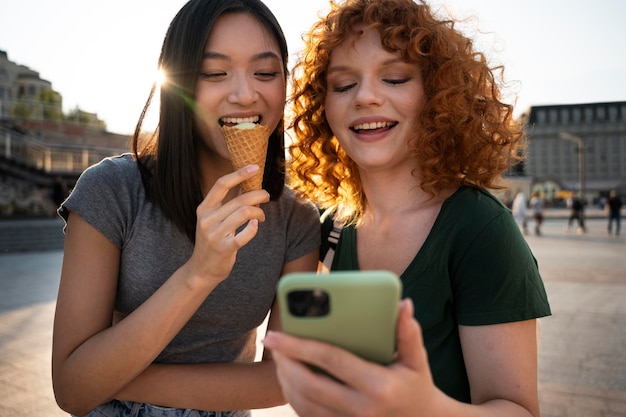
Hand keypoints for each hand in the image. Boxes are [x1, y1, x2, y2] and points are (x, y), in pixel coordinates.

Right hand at [188, 164, 269, 284]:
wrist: (202, 269)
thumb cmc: (212, 240)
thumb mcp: (212, 219)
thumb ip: (226, 204)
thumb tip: (245, 184)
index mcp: (204, 208)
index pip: (221, 184)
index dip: (239, 174)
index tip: (255, 167)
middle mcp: (207, 219)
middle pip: (238, 199)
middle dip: (258, 195)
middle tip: (266, 196)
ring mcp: (215, 234)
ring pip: (244, 213)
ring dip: (259, 212)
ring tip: (262, 216)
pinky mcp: (224, 248)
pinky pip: (245, 234)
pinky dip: (254, 228)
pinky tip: (256, 225)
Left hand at [263, 299, 445, 416]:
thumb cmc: (415, 384)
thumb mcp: (417, 360)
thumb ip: (409, 333)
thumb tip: (403, 304)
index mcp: (379, 386)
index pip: (332, 361)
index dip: (301, 345)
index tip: (277, 334)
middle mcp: (361, 408)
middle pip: (310, 385)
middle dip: (285, 362)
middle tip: (272, 341)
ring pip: (304, 404)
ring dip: (285, 380)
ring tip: (278, 356)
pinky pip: (308, 416)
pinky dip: (293, 396)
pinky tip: (289, 376)